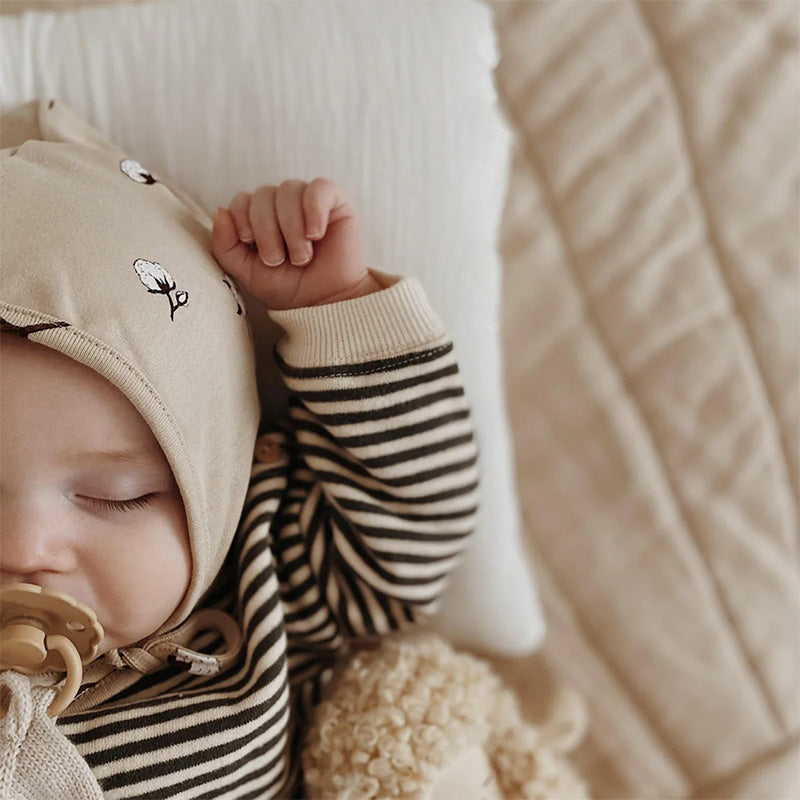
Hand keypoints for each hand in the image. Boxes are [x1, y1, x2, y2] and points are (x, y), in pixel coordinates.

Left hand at [211, 179, 381, 309]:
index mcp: (260, 220)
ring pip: (289, 190)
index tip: (252, 245)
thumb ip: (226, 247)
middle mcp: (283, 206)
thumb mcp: (248, 274)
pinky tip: (316, 235)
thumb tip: (220, 211)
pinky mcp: (335, 202)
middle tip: (278, 260)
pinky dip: (314, 210)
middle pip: (264, 194)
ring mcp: (308, 202)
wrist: (325, 303)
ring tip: (301, 256)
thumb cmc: (290, 289)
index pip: (242, 200)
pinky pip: (319, 188)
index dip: (243, 219)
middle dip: (267, 230)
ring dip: (291, 228)